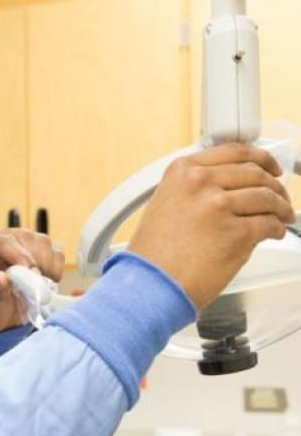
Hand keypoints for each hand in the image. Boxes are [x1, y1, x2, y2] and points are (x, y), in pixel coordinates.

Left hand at [0, 229, 64, 334]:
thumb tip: (2, 278)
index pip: (4, 242)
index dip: (21, 258)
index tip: (33, 278)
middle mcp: (0, 238)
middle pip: (27, 238)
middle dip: (36, 263)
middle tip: (37, 286)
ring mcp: (21, 242)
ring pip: (43, 242)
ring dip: (47, 266)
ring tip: (38, 287)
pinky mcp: (38, 250)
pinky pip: (55, 251)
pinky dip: (56, 268)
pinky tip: (46, 283)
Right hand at [128, 143, 294, 309]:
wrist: (152, 284)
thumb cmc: (154, 254)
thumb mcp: (165, 204)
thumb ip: (195, 188)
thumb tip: (231, 186)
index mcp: (182, 172)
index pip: (233, 151)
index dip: (259, 157)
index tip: (268, 165)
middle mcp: (200, 183)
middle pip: (254, 173)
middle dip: (274, 185)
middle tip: (279, 195)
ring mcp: (219, 206)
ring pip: (267, 197)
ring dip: (281, 208)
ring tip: (282, 217)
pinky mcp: (237, 233)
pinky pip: (270, 224)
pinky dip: (277, 229)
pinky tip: (273, 233)